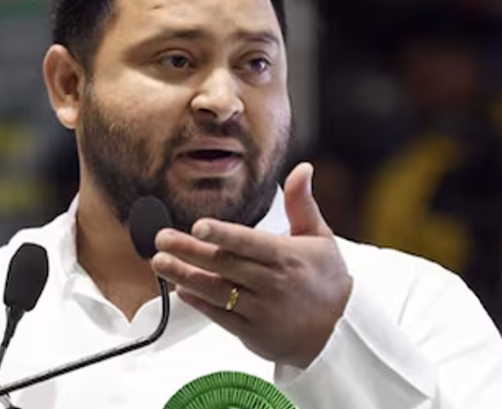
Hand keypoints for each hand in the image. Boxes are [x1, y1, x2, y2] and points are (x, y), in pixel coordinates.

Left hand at [151, 162, 352, 368]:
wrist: (341, 331)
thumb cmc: (327, 279)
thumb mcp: (320, 237)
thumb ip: (302, 203)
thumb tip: (302, 168)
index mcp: (287, 257)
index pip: (250, 243)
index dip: (223, 234)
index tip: (199, 226)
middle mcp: (273, 284)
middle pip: (225, 265)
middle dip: (190, 251)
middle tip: (161, 239)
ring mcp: (262, 311)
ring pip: (217, 292)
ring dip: (185, 277)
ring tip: (160, 262)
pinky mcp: (254, 333)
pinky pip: (221, 317)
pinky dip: (199, 303)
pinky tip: (180, 289)